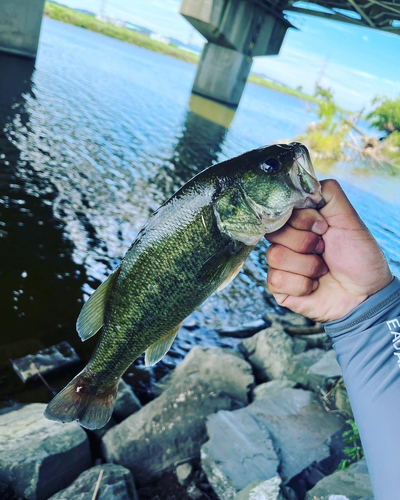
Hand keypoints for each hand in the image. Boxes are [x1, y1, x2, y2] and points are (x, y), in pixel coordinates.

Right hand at [265, 179, 392, 322]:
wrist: (367, 295)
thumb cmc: (360, 257)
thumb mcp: (349, 219)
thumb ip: (329, 194)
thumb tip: (304, 180)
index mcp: (300, 224)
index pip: (281, 211)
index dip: (301, 219)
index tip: (323, 227)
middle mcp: (287, 242)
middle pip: (274, 233)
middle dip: (306, 243)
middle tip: (324, 250)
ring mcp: (282, 265)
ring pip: (275, 257)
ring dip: (307, 266)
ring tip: (323, 270)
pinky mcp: (280, 288)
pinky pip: (276, 280)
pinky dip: (301, 285)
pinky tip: (314, 286)